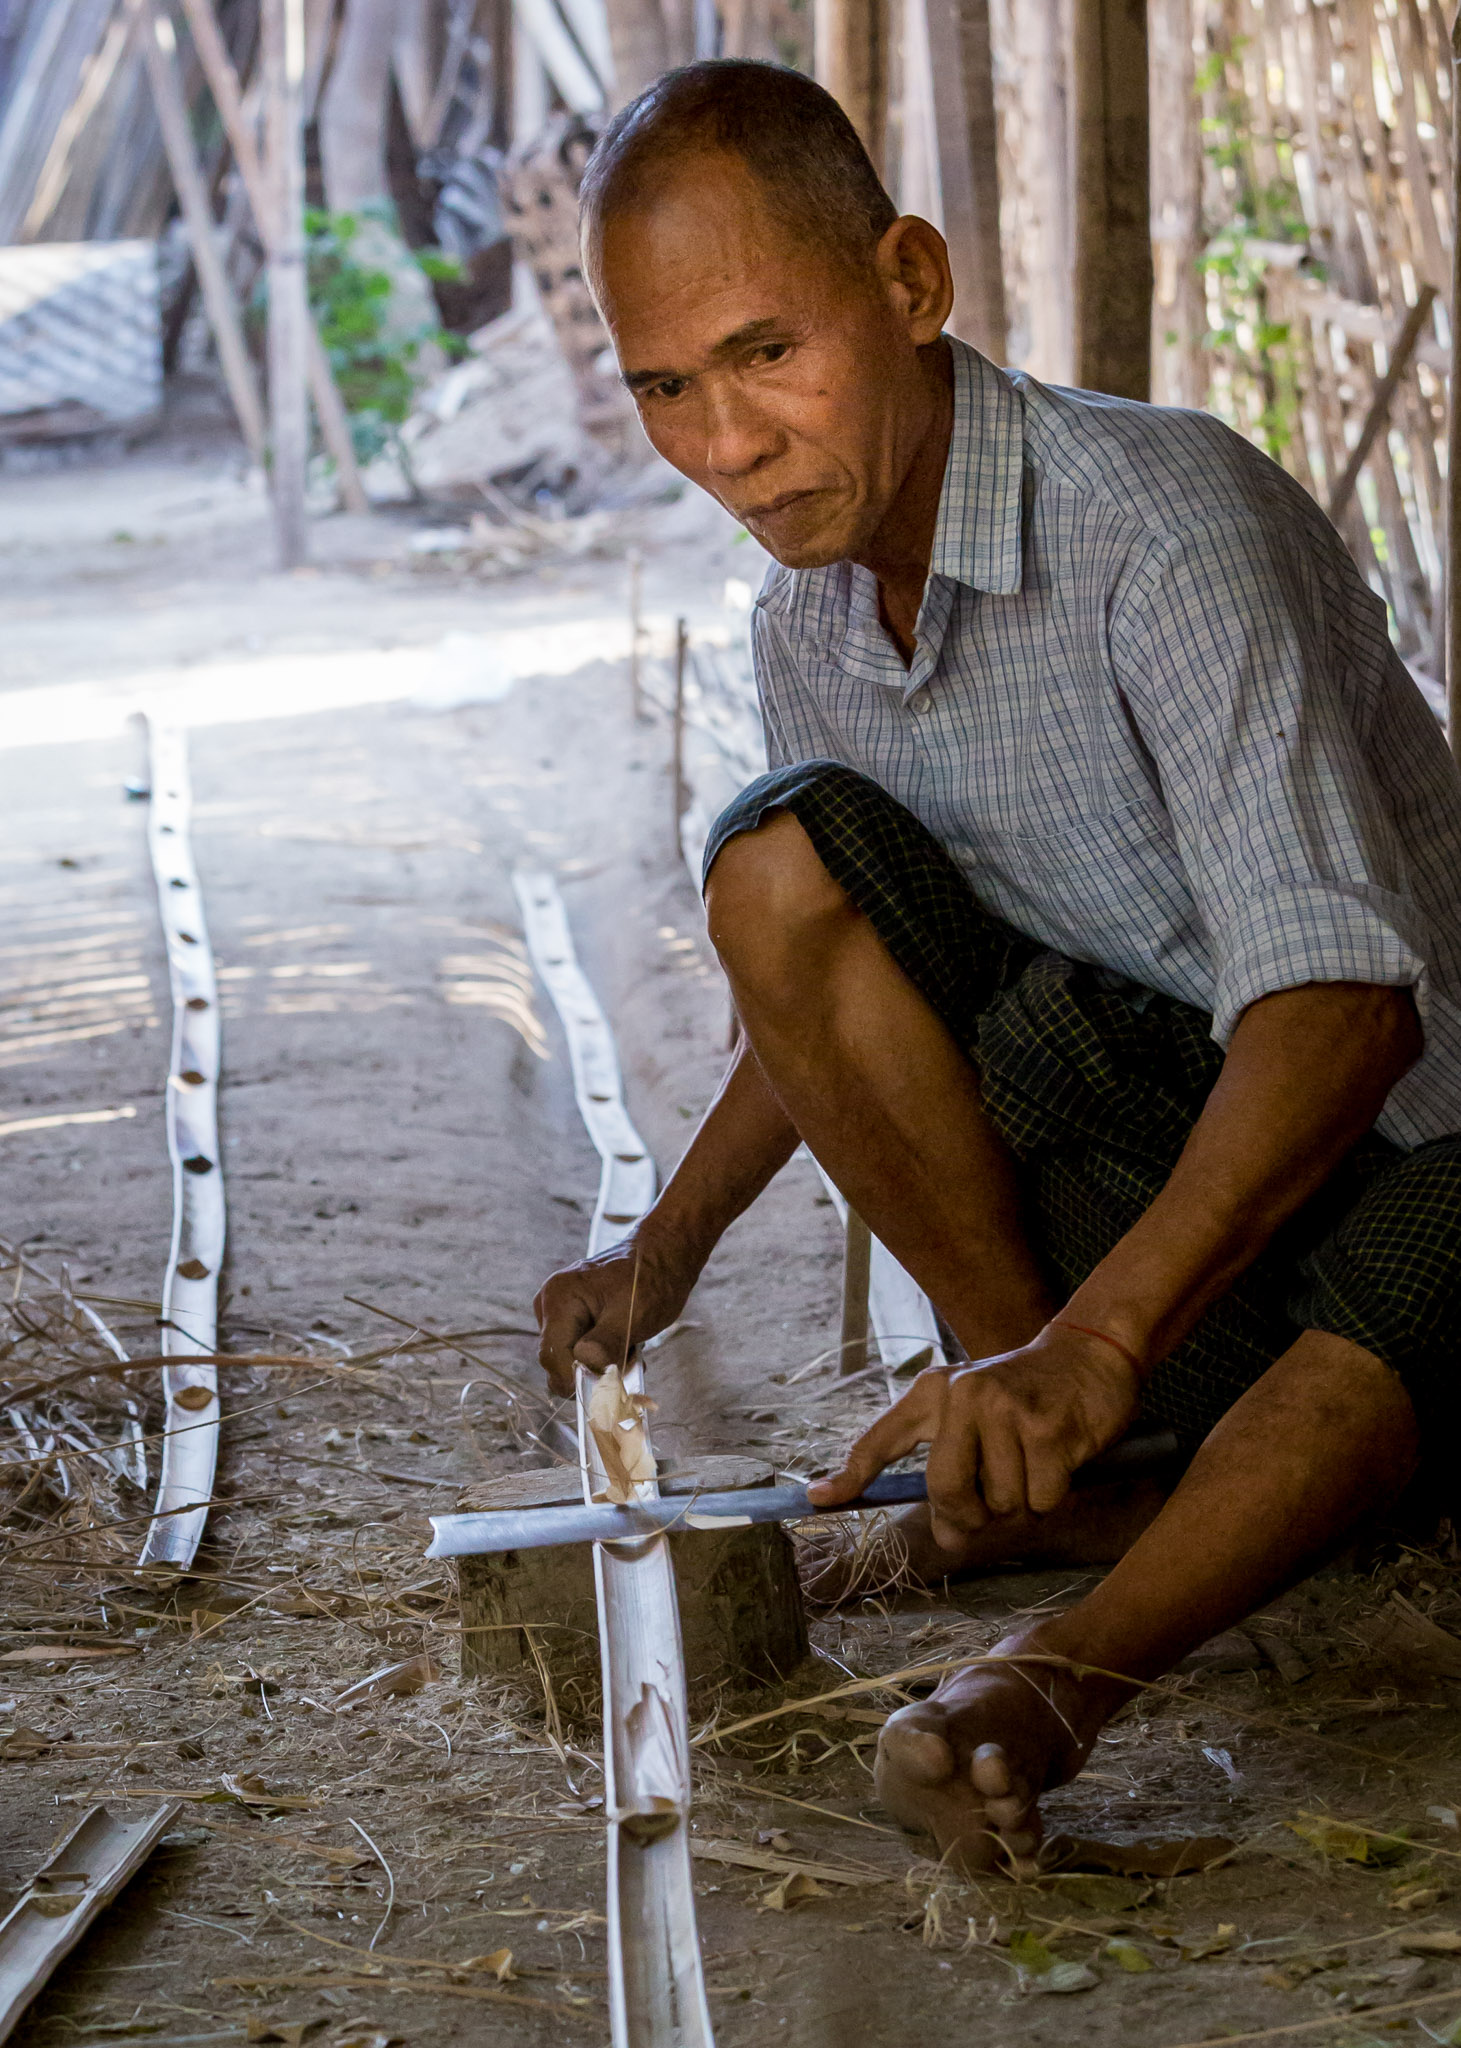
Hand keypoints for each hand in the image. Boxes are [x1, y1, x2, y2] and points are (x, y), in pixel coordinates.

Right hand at [534, 1230, 699, 1394]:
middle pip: (559, 1361)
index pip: (551, 1357)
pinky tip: (625, 1343)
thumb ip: (607, 1342)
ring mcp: (560, 1312)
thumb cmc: (651, 1279)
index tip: (610, 1383)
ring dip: (601, 1363)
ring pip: (571, 1359)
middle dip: (593, 1369)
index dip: (577, 1379)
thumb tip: (586, 1365)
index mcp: (559, 1300)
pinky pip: (579, 1350)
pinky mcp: (572, 1318)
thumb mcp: (633, 1314)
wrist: (664, 1256)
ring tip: (631, 1345)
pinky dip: (603, 1355)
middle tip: (628, 1358)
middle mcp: (551, 1305)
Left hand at [806, 1325, 1141, 1544]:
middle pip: (946, 1491)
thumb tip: (946, 1539)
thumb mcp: (973, 1419)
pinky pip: (1041, 1499)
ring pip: (1001, 1503)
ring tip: (1032, 1466)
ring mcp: (1006, 1409)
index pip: (881, 1441)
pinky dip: (1052, 1495)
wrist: (1088, 1353)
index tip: (817, 1499)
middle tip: (991, 1504)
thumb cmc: (1024, 1396)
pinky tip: (1059, 1461)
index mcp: (934, 1393)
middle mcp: (963, 1395)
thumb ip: (950, 1476)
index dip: (850, 1475)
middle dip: (969, 1515)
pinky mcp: (1048, 1428)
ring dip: (1020, 1504)